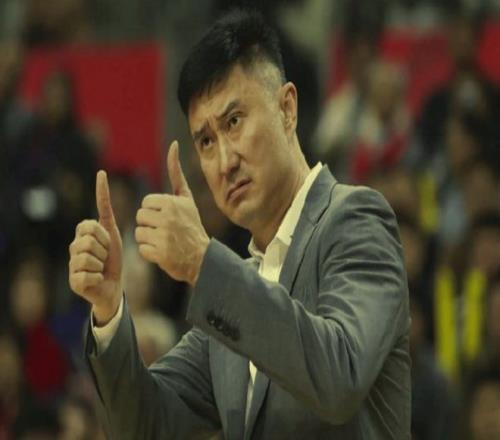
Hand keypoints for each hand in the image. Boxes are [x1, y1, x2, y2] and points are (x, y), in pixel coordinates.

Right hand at [69, 170, 122, 324]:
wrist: (113, 285)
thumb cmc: (113, 258)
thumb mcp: (113, 231)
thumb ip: (106, 206)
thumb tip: (101, 173)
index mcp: (82, 235)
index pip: (89, 225)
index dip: (103, 234)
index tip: (106, 242)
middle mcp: (73, 247)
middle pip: (90, 241)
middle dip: (104, 249)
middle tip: (105, 258)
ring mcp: (72, 265)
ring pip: (90, 257)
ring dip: (102, 264)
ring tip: (101, 268)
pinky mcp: (74, 281)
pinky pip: (89, 274)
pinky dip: (98, 277)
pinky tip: (97, 279)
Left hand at [135, 140, 208, 285]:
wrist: (202, 257)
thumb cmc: (192, 226)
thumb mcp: (186, 198)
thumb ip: (176, 173)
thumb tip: (173, 144)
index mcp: (173, 202)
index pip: (146, 203)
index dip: (153, 211)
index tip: (167, 218)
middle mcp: (168, 217)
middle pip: (140, 217)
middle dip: (149, 224)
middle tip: (166, 232)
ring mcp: (164, 236)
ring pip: (139, 233)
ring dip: (148, 239)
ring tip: (164, 242)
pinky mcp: (159, 253)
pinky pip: (142, 249)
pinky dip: (150, 253)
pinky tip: (163, 253)